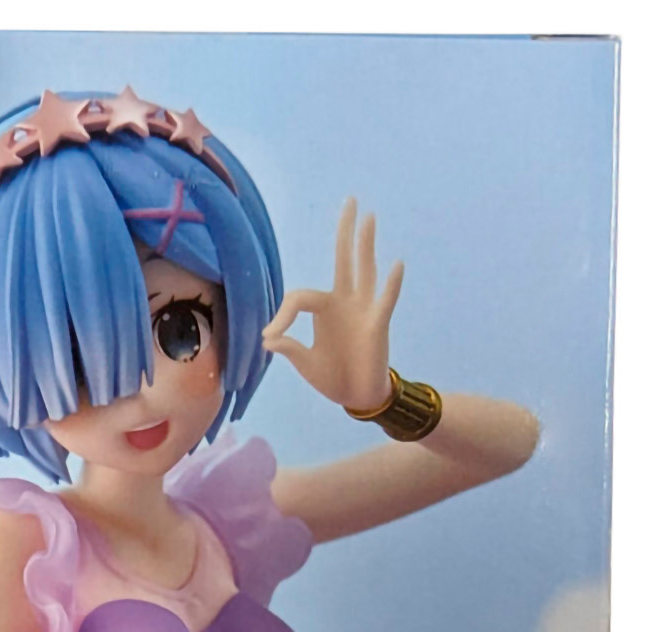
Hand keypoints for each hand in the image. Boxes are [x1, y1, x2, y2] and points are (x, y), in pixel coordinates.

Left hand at [261, 197, 403, 412]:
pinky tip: (396, 264)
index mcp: (325, 309)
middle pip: (344, 260)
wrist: (358, 397)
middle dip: (345, 232)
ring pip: (365, 270)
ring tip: (369, 218)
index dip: (282, 315)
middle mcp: (346, 302)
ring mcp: (363, 310)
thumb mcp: (305, 363)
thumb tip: (268, 339)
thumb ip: (290, 348)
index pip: (299, 297)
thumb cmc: (333, 377)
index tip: (270, 337)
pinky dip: (391, 284)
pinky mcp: (377, 324)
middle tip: (350, 201)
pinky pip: (385, 300)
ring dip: (366, 245)